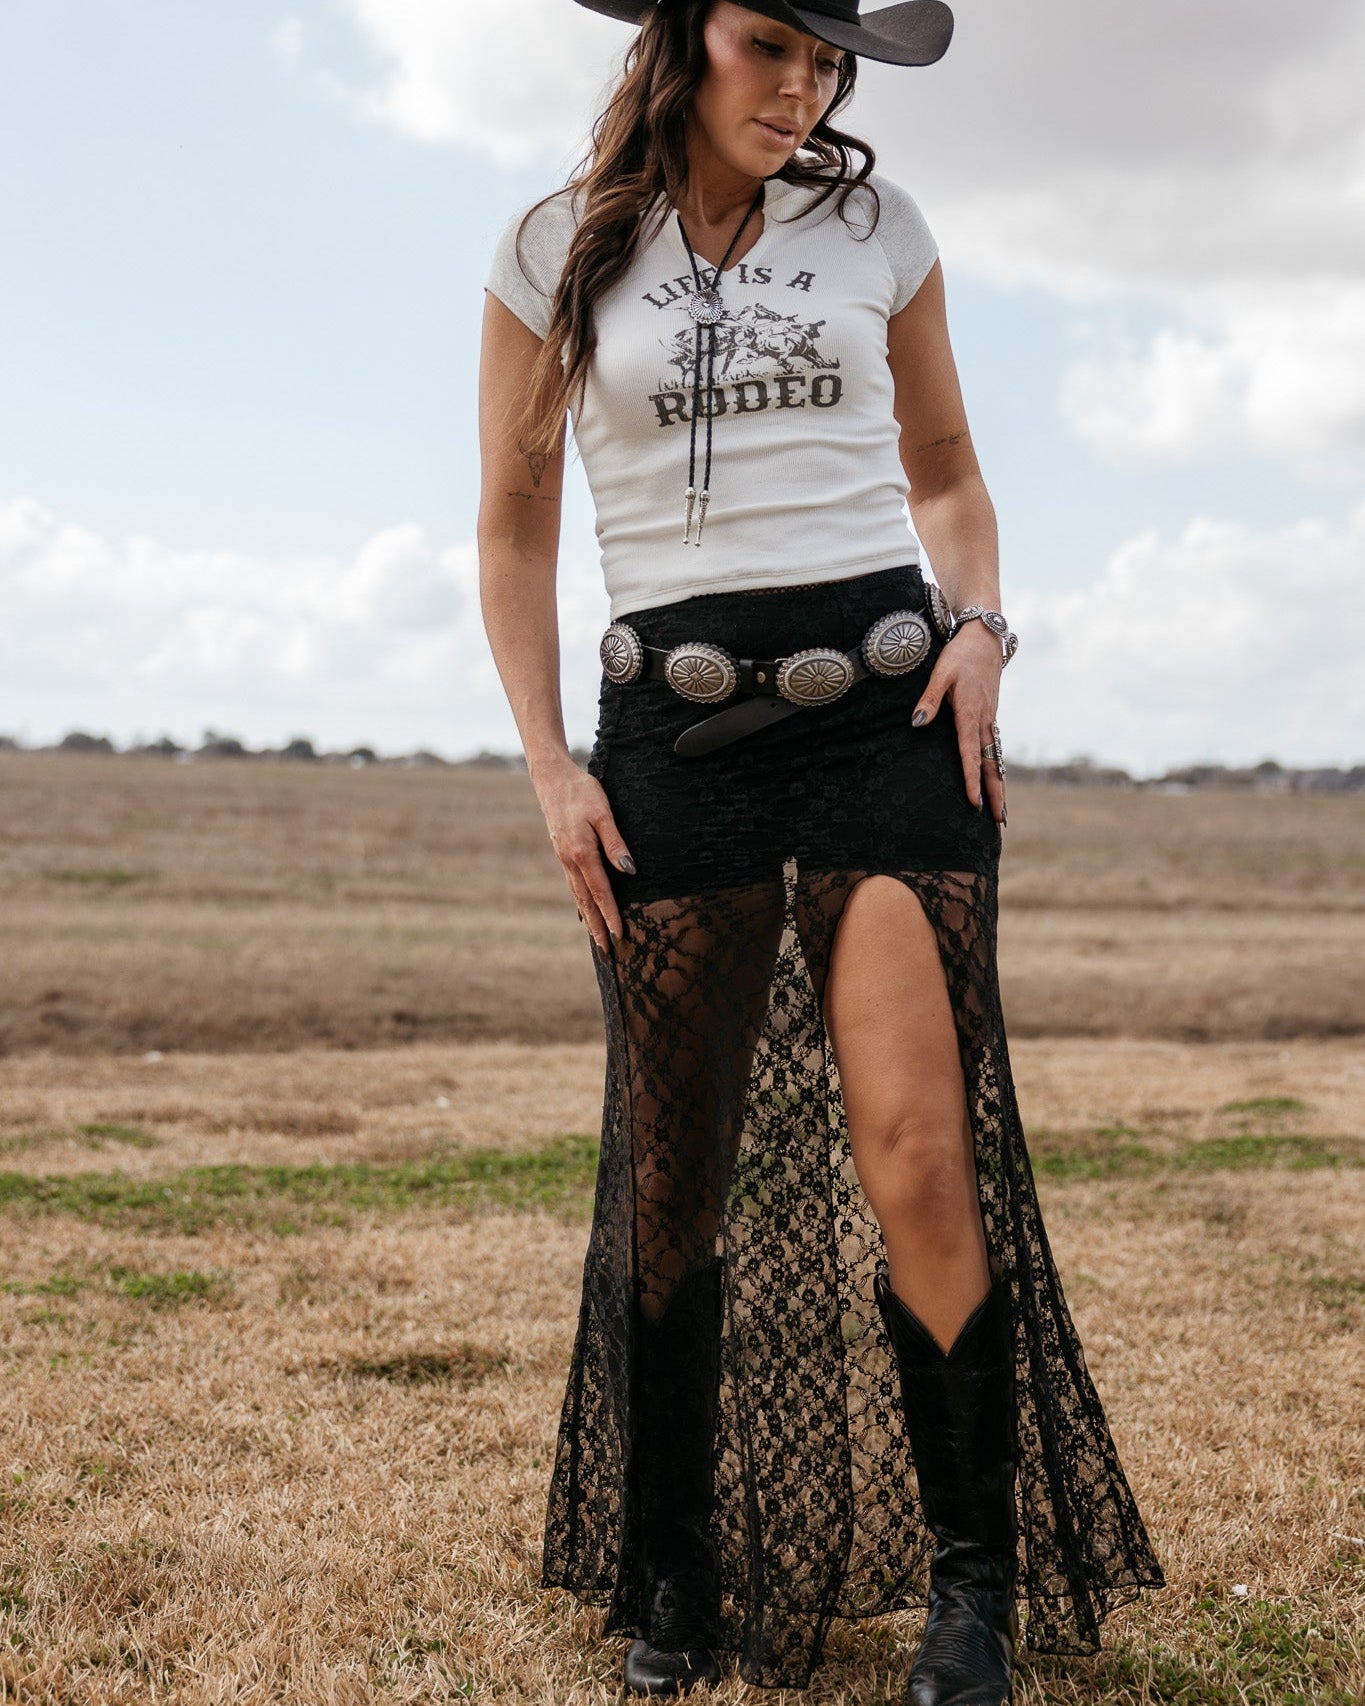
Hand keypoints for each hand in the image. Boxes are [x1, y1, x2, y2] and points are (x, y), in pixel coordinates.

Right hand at [533, 753, 634, 952]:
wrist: (552, 778)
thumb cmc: (581, 791)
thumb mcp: (603, 813)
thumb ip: (615, 843)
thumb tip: (629, 870)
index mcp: (582, 853)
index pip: (600, 892)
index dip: (611, 915)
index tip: (620, 935)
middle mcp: (570, 861)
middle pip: (586, 901)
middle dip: (598, 927)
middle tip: (608, 951)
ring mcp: (564, 858)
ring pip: (578, 896)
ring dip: (589, 919)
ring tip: (598, 938)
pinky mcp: (563, 853)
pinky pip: (573, 885)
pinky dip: (581, 902)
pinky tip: (585, 910)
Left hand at [909, 622, 1006, 824]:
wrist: (985, 638)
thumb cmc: (959, 655)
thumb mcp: (940, 672)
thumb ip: (929, 699)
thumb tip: (917, 723)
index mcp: (970, 712)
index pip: (969, 753)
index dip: (970, 779)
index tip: (972, 802)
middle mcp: (984, 720)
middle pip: (991, 763)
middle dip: (995, 792)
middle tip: (999, 820)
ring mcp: (990, 719)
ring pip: (995, 757)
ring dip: (998, 784)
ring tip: (1001, 811)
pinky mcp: (990, 716)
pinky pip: (994, 747)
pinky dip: (996, 767)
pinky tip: (995, 781)